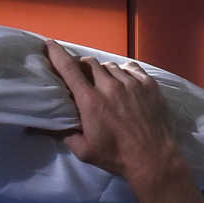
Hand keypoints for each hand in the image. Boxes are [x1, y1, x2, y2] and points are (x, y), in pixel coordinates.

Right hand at [43, 42, 184, 188]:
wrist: (153, 158)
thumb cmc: (117, 156)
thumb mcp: (84, 151)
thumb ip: (66, 135)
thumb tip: (52, 126)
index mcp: (90, 101)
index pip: (69, 69)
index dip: (57, 54)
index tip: (50, 44)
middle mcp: (110, 87)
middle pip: (90, 63)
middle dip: (82, 66)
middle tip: (82, 76)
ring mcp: (131, 83)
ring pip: (110, 66)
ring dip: (103, 71)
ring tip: (105, 83)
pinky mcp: (149, 84)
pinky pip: (131, 68)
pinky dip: (124, 71)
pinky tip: (124, 81)